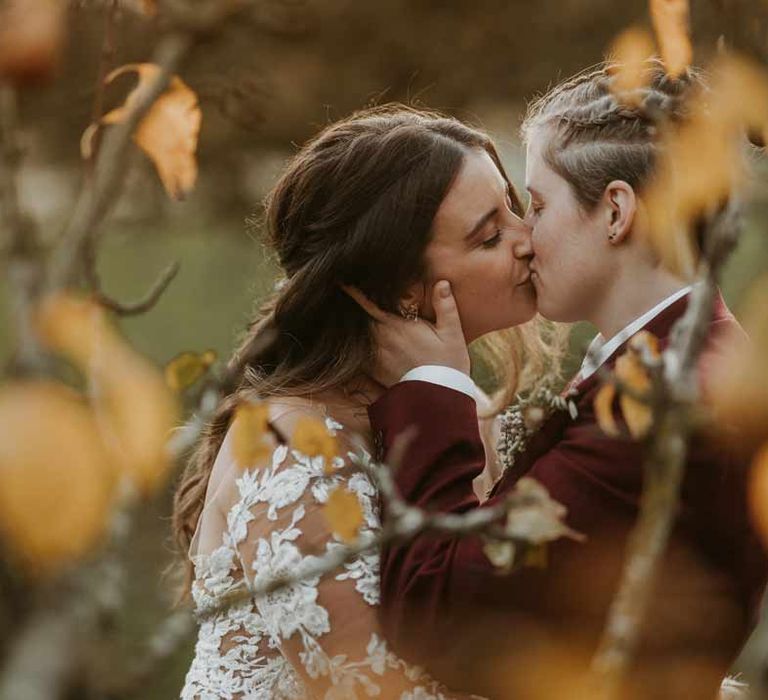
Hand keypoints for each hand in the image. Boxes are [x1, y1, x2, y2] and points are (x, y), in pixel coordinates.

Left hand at [342, 280, 469, 386]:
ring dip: (355, 328)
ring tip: (347, 319)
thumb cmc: (447, 363)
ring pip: (359, 336)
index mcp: (396, 326)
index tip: (340, 282)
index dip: (353, 292)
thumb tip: (442, 282)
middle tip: (344, 297)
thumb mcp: (452, 333)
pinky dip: (358, 347)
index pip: (368, 304)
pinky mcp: (375, 372)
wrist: (438, 399)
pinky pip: (361, 355)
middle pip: (359, 319)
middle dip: (352, 309)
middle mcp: (381, 340)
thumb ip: (445, 306)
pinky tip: (359, 344)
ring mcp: (375, 357)